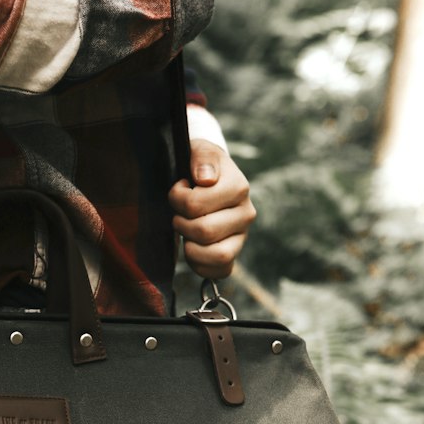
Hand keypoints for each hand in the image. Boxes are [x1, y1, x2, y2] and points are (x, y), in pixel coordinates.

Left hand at [168, 141, 255, 279]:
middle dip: (181, 223)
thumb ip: (202, 158)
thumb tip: (205, 178)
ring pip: (217, 255)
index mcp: (239, 187)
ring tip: (186, 232)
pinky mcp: (234, 253)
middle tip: (179, 214)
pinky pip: (220, 271)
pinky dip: (201, 265)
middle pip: (205, 231)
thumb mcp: (200, 151)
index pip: (196, 204)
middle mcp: (246, 214)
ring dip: (192, 247)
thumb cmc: (202, 166)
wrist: (210, 178)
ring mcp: (241, 236)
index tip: (178, 189)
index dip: (177, 198)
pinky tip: (192, 248)